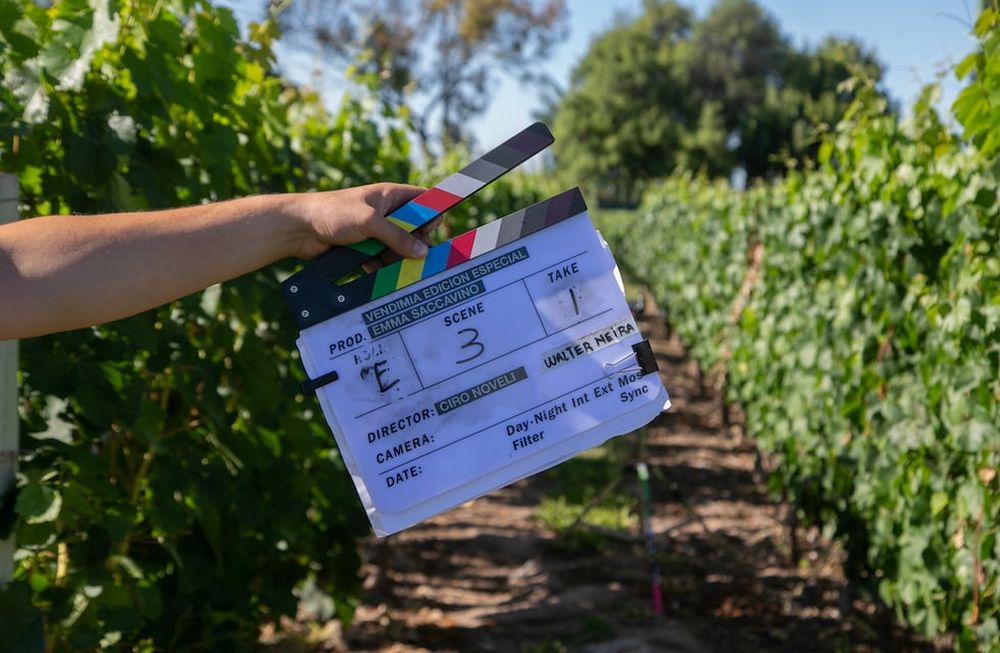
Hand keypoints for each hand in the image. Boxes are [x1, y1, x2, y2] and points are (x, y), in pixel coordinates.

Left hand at [285, 183, 431, 261]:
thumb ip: (397, 237)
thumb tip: (423, 252)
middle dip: (415, 244)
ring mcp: (375, 232)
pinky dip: (384, 269)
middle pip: (414, 230)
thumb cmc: (333, 213)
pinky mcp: (365, 249)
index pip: (423, 200)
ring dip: (399, 260)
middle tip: (415, 256)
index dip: (431, 214)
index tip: (429, 231)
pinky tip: (384, 277)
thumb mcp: (370, 222)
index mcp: (390, 195)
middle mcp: (386, 213)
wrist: (298, 229)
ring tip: (396, 268)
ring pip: (399, 248)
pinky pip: (383, 261)